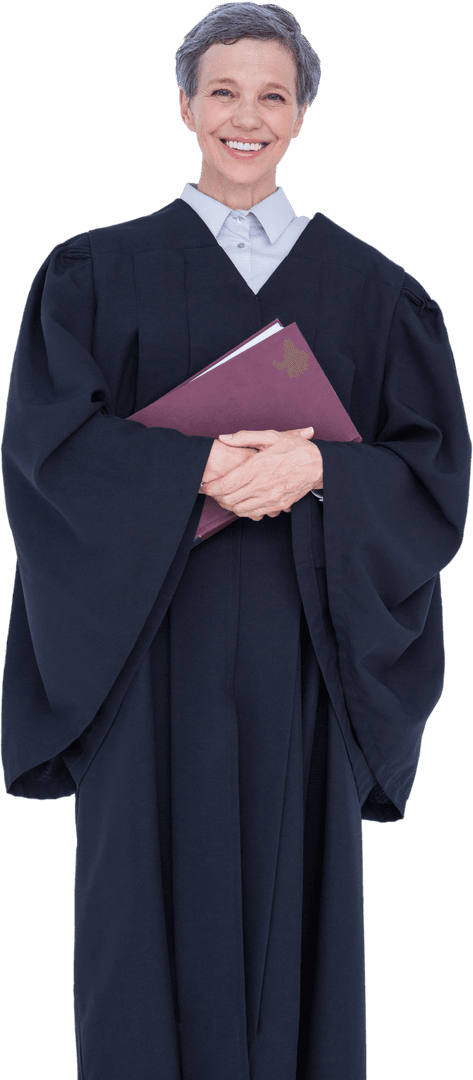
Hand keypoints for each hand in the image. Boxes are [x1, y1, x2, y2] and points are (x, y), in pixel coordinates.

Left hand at [202, 427, 322, 520]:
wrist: (319, 465)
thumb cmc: (295, 449)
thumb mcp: (271, 436)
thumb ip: (244, 437)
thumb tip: (223, 438)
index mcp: (258, 466)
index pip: (226, 483)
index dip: (211, 487)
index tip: (204, 485)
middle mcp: (263, 484)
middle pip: (229, 499)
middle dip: (216, 497)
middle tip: (211, 491)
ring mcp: (271, 497)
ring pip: (240, 509)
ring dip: (228, 505)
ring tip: (224, 497)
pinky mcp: (278, 505)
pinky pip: (254, 513)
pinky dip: (243, 510)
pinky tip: (241, 501)